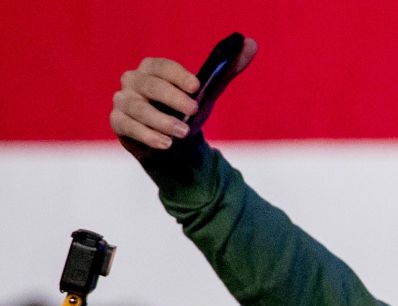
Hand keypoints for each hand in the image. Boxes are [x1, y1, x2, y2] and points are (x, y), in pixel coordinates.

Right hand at [110, 41, 257, 157]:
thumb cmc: (188, 112)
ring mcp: (123, 101)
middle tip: (194, 111)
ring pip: (138, 108)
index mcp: (152, 68)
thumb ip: (228, 69)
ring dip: (161, 121)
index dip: (177, 75)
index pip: (161, 66)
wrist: (175, 143)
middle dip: (172, 98)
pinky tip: (166, 144)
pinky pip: (128, 126)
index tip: (196, 87)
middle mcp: (133, 81)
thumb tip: (252, 43)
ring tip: (182, 133)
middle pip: (149, 85)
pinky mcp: (119, 122)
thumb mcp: (209, 92)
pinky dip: (147, 135)